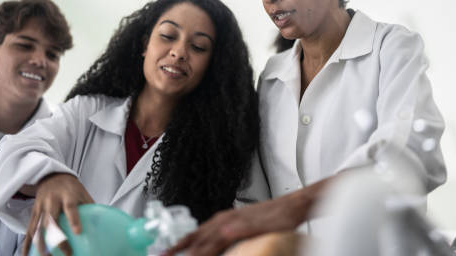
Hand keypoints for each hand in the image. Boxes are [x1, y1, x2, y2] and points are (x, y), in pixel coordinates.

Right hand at [21, 173, 93, 255]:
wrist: (51, 176)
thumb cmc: (71, 188)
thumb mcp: (83, 193)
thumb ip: (90, 207)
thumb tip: (102, 224)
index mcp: (67, 194)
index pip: (69, 207)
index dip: (73, 219)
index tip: (78, 232)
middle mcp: (52, 200)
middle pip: (52, 220)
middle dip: (57, 237)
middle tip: (65, 252)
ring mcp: (41, 206)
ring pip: (39, 226)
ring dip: (41, 243)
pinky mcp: (34, 212)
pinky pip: (30, 229)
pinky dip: (27, 243)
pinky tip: (27, 254)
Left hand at [166, 179, 329, 255]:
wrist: (293, 205)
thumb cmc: (274, 217)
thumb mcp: (247, 227)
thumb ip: (232, 236)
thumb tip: (222, 247)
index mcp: (221, 220)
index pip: (193, 235)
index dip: (177, 246)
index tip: (162, 254)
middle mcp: (222, 220)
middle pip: (193, 239)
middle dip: (176, 251)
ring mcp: (231, 224)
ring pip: (202, 244)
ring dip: (189, 254)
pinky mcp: (240, 229)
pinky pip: (219, 245)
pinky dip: (207, 253)